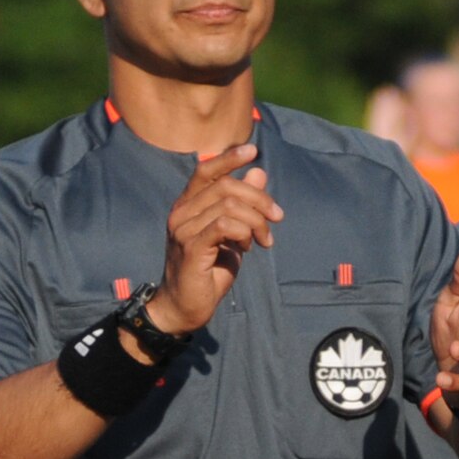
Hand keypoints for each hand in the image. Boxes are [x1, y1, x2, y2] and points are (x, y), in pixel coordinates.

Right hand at [154, 143, 281, 335]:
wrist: (184, 307)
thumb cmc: (208, 271)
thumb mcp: (231, 235)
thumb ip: (242, 206)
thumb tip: (258, 172)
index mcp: (188, 205)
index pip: (206, 170)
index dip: (229, 158)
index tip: (253, 150)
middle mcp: (181, 212)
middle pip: (226, 185)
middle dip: (259, 199)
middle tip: (277, 218)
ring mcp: (183, 229)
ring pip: (229, 205)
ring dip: (256, 221)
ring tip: (264, 240)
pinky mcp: (190, 247)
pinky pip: (225, 226)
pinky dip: (244, 233)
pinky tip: (247, 247)